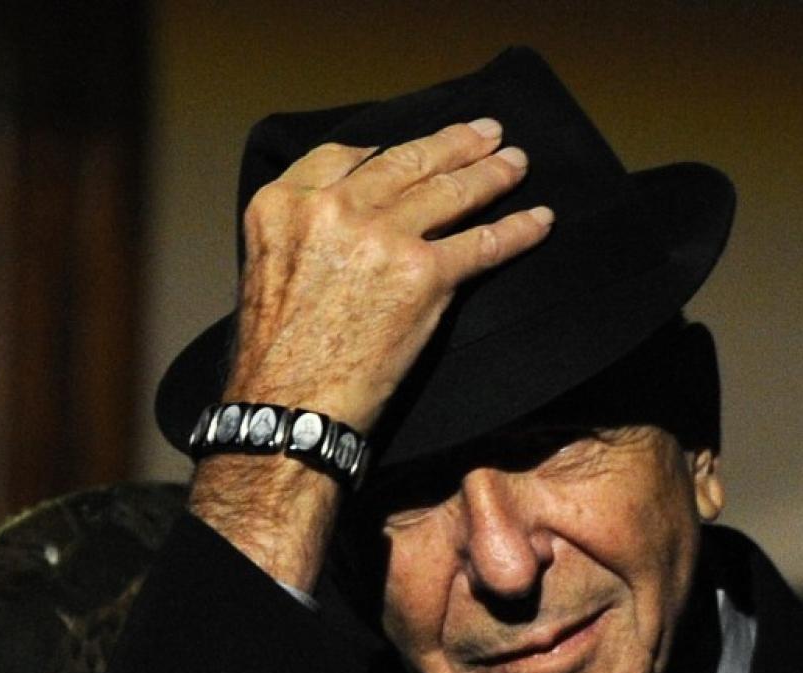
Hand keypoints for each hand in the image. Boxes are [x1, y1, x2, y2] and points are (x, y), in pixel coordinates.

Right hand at [191, 119, 551, 592]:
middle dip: (454, 145)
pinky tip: (539, 219)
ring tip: (515, 163)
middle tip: (487, 133)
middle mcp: (334, 208)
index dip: (386, 146)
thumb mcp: (263, 267)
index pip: (345, 154)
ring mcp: (381, 236)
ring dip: (491, 174)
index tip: (411, 147)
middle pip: (406, 161)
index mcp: (285, 203)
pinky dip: (517, 229)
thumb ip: (302, 229)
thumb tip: (347, 217)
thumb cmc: (274, 356)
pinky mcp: (422, 274)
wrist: (289, 409)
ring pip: (449, 192)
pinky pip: (482, 242)